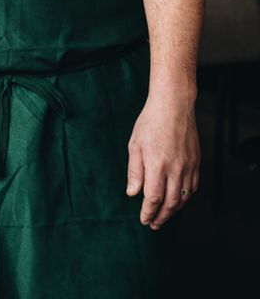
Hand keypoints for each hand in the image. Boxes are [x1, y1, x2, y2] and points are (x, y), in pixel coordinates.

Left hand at [126, 92, 199, 228]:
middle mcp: (175, 169)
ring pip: (183, 198)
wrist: (174, 106)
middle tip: (153, 224)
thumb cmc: (150, 122)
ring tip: (163, 216)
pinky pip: (193, 187)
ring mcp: (188, 166)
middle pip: (170, 203)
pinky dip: (185, 198)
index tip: (143, 220)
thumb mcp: (135, 144)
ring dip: (174, 211)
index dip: (148, 212)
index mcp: (157, 165)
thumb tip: (132, 193)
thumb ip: (135, 171)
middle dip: (161, 217)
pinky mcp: (196, 162)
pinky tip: (177, 200)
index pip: (153, 198)